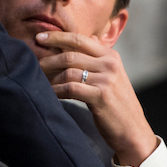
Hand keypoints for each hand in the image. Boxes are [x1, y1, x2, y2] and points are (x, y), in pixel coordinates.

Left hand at [36, 31, 157, 166]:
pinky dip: (56, 91)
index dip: (57, 36)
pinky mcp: (101, 96)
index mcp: (111, 56)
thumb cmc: (116, 104)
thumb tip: (83, 40)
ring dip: (51, 77)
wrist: (133, 130)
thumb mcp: (112, 76)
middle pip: (71, 54)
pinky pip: (71, 88)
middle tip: (34, 64)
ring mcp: (107, 80)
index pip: (79, 39)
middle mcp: (110, 64)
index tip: (39, 37)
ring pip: (69, 71)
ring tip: (40, 81)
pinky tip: (50, 94)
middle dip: (48, 58)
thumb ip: (97, 59)